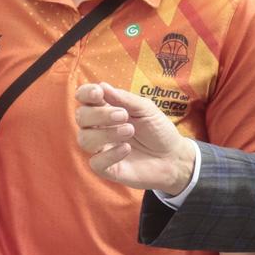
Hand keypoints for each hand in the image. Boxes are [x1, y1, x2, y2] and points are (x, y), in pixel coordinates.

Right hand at [74, 82, 195, 196]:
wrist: (173, 157)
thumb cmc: (158, 130)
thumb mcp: (146, 109)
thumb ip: (125, 99)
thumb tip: (103, 86)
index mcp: (106, 109)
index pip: (84, 98)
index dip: (86, 93)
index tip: (99, 93)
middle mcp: (98, 128)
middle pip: (81, 117)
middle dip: (99, 114)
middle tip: (123, 115)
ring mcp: (101, 148)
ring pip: (85, 139)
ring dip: (106, 133)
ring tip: (130, 131)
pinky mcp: (106, 168)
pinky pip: (95, 162)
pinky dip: (110, 155)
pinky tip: (127, 149)